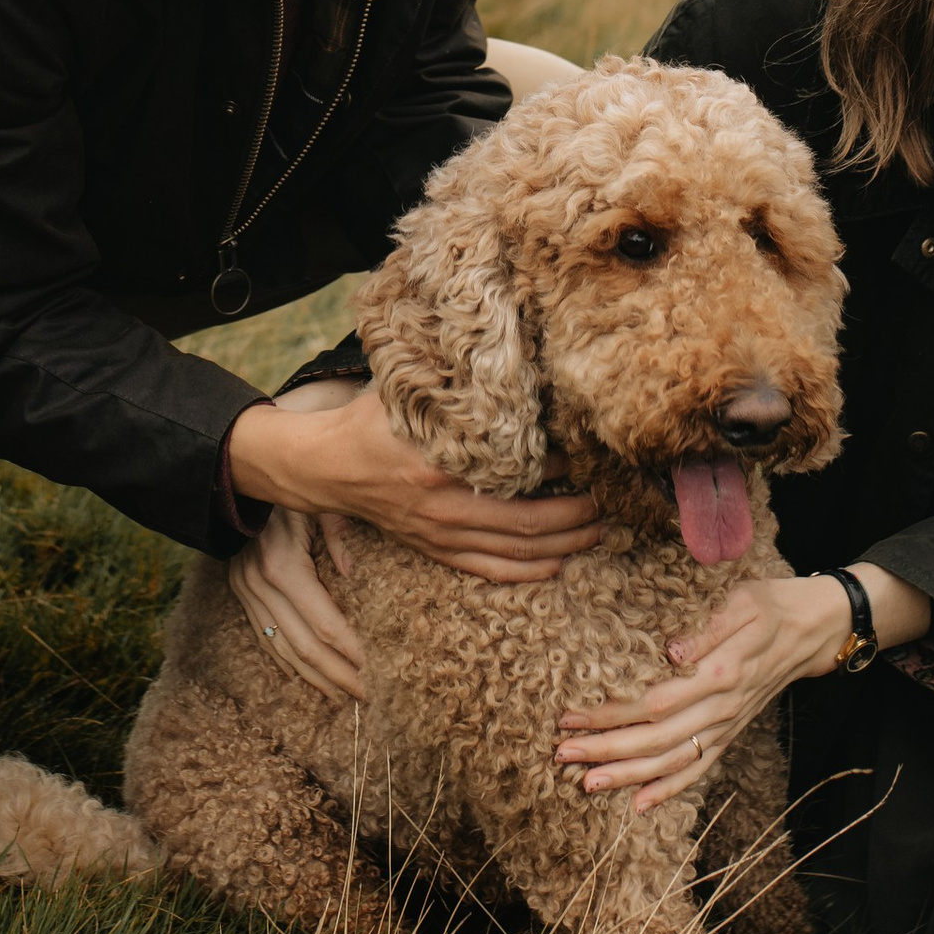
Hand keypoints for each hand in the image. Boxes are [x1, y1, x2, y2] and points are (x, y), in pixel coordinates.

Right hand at [227, 387, 601, 582]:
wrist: (323, 465)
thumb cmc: (368, 419)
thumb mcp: (407, 391)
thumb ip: (454, 384)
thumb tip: (505, 362)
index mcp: (439, 466)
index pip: (516, 474)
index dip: (560, 469)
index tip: (590, 454)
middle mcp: (443, 508)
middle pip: (528, 524)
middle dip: (577, 516)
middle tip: (610, 501)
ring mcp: (439, 535)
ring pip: (514, 552)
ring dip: (562, 545)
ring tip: (597, 531)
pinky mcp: (433, 549)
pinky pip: (488, 570)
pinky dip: (525, 572)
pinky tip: (555, 566)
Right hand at [229, 508, 367, 699]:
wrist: (237, 483)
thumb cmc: (290, 492)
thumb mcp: (319, 503)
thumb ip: (337, 534)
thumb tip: (350, 571)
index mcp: (283, 565)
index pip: (323, 622)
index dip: (351, 649)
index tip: (376, 670)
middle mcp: (260, 585)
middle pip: (305, 645)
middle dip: (338, 674)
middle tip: (368, 695)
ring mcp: (247, 592)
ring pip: (284, 649)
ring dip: (315, 677)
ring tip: (344, 696)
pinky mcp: (241, 595)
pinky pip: (266, 639)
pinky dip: (289, 663)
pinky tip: (310, 678)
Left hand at [555, 563, 930, 811]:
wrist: (814, 628)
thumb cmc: (772, 605)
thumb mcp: (742, 602)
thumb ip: (707, 629)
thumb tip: (671, 650)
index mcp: (720, 673)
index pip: (653, 703)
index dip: (610, 714)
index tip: (571, 716)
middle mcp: (721, 708)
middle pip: (655, 739)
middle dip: (605, 751)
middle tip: (561, 754)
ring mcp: (726, 725)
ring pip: (672, 761)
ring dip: (628, 776)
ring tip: (586, 784)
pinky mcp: (730, 732)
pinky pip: (699, 768)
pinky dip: (669, 789)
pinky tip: (639, 804)